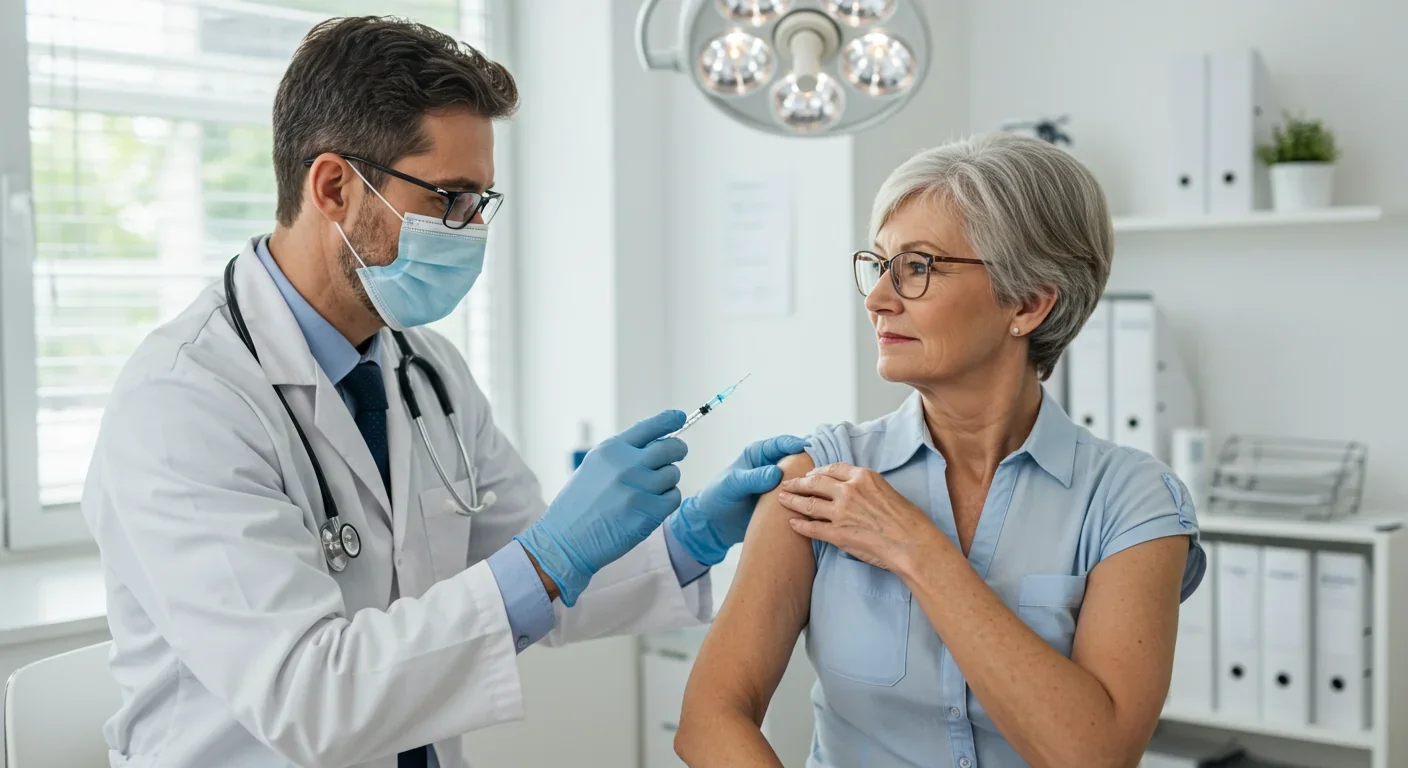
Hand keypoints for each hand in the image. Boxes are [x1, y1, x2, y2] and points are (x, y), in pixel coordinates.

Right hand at [515, 410, 687, 605]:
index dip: (669, 420)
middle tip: (676, 456)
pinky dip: (666, 502)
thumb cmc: (579, 505)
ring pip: (673, 474)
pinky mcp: (649, 512)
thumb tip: (658, 444)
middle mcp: (626, 464)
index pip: (649, 427)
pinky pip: (674, 497)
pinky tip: (648, 508)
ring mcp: (638, 488)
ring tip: (645, 494)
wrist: (565, 541)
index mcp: (611, 450)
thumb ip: (622, 455)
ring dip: (666, 482)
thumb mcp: (594, 468)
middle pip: (671, 447)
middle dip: (677, 451)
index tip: (680, 417)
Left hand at [668, 435, 808, 564]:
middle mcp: (771, 467)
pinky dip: (804, 500)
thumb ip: (753, 478)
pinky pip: (796, 499)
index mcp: (759, 455)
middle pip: (796, 461)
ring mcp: (778, 486)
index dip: (794, 444)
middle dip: (808, 464)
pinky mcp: (781, 502)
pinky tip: (813, 505)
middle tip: (818, 471)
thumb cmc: (717, 497)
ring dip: (808, 484)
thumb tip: (776, 473)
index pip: (780, 444)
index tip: (805, 449)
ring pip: (799, 480)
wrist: (713, 523)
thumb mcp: (732, 484)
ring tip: (820, 489)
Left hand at [778, 462, 941, 572]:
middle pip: (815, 482)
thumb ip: (867, 488)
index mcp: (863, 477)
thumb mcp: (888, 491)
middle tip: (787, 483)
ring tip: (782, 499)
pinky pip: (812, 527)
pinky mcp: (838, 533)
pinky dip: (799, 525)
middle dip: (798, 483)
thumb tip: (856, 492)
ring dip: (792, 500)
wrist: (912, 543)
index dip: (818, 471)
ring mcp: (841, 512)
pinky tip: (792, 523)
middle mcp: (849, 490)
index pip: (833, 469)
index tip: (810, 475)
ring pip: (809, 503)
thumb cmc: (908, 520)